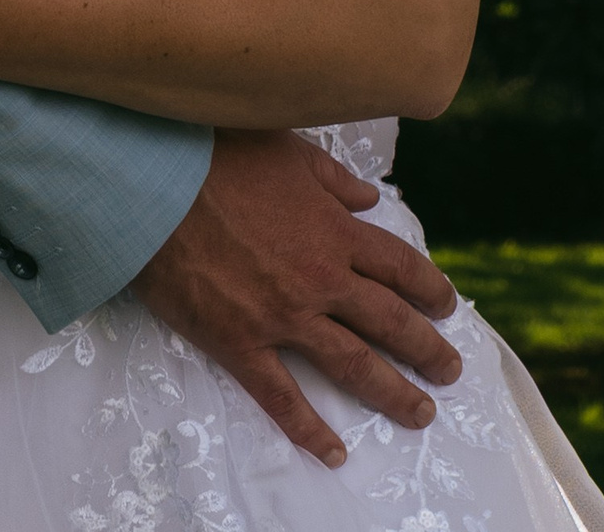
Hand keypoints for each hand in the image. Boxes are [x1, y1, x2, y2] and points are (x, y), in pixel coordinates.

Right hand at [130, 128, 462, 469]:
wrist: (153, 187)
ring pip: (353, 365)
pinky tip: (334, 452)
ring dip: (392, 393)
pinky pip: (282, 395)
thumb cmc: (218, 158)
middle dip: (428, 350)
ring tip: (420, 414)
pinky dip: (309, 428)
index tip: (446, 306)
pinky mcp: (241, 342)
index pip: (401, 268)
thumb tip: (367, 199)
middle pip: (391, 322)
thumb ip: (334, 179)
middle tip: (450, 372)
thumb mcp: (288, 152)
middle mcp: (321, 279)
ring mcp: (283, 316)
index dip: (431, 290)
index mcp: (335, 231)